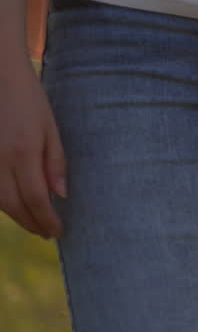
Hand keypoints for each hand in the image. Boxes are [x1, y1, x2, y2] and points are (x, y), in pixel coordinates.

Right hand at [0, 57, 65, 237]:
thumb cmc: (28, 99)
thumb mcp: (50, 127)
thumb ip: (55, 162)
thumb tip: (59, 196)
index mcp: (22, 152)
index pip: (35, 198)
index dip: (46, 219)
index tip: (57, 231)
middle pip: (13, 205)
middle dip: (31, 223)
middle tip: (46, 232)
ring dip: (16, 215)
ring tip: (33, 222)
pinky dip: (1, 201)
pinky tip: (14, 204)